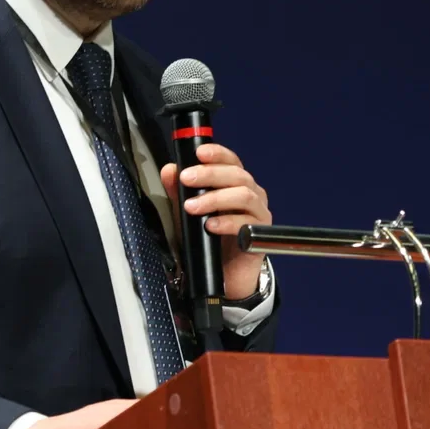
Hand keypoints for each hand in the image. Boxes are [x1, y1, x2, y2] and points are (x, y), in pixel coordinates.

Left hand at [160, 143, 270, 300]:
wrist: (224, 275)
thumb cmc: (209, 238)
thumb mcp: (187, 212)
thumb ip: (178, 191)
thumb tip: (169, 170)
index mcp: (236, 184)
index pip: (231, 161)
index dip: (217, 154)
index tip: (199, 153)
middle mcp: (252, 194)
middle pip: (238, 175)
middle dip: (210, 174)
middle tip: (187, 179)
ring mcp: (259, 214)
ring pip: (244, 195)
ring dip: (215, 198)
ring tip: (193, 207)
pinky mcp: (260, 235)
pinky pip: (247, 223)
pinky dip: (227, 222)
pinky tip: (210, 226)